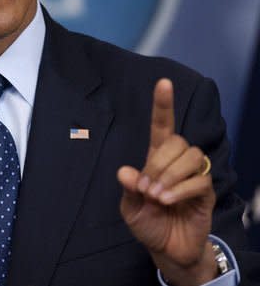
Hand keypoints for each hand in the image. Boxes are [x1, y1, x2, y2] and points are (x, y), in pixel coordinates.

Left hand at [117, 78, 216, 285]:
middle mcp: (176, 163)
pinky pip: (199, 181)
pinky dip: (180, 189)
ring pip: (190, 156)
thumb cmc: (148, 223)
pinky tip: (167, 201)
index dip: (162, 105)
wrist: (167, 249)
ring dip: (169, 175)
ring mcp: (193, 177)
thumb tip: (126, 171)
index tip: (163, 82)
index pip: (162, 126)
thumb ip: (128, 189)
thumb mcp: (130, 208)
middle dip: (157, 162)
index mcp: (156, 159)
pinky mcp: (206, 193)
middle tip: (145, 187)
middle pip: (176, 140)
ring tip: (156, 196)